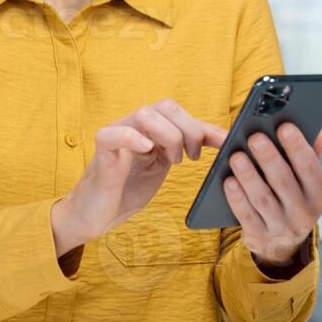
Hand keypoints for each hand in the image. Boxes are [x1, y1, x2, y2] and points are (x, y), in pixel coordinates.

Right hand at [51, 99, 226, 255]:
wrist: (95, 214)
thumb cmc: (128, 189)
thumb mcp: (162, 166)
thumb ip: (183, 149)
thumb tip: (220, 142)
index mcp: (148, 128)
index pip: (179, 113)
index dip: (205, 126)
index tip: (226, 142)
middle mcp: (132, 125)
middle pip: (166, 106)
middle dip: (188, 129)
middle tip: (193, 156)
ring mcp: (116, 135)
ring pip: (145, 114)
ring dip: (168, 135)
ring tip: (173, 160)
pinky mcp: (102, 151)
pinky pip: (114, 134)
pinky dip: (134, 137)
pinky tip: (148, 150)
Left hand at [222, 123, 321, 268]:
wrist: (281, 245)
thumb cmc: (293, 199)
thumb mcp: (307, 182)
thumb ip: (311, 156)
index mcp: (319, 195)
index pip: (310, 168)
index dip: (298, 147)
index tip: (285, 126)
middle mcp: (304, 214)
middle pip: (284, 182)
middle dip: (269, 158)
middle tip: (255, 138)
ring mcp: (281, 229)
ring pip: (263, 199)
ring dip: (249, 176)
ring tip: (236, 156)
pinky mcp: (259, 237)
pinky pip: (246, 216)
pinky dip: (237, 198)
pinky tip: (228, 180)